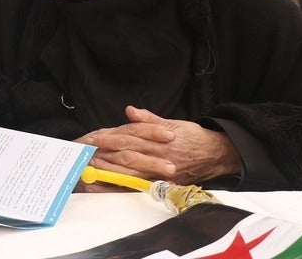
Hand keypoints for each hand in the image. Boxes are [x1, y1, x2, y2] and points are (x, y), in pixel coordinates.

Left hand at [75, 106, 240, 189]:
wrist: (215, 155)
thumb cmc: (192, 137)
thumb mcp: (172, 123)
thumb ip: (149, 119)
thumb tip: (130, 111)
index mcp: (160, 140)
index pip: (130, 138)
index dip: (110, 137)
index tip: (94, 137)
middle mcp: (160, 158)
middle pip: (127, 156)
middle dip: (105, 155)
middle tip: (86, 154)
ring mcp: (161, 174)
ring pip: (131, 174)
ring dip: (108, 173)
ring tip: (90, 170)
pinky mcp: (162, 186)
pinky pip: (137, 189)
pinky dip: (119, 189)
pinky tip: (104, 189)